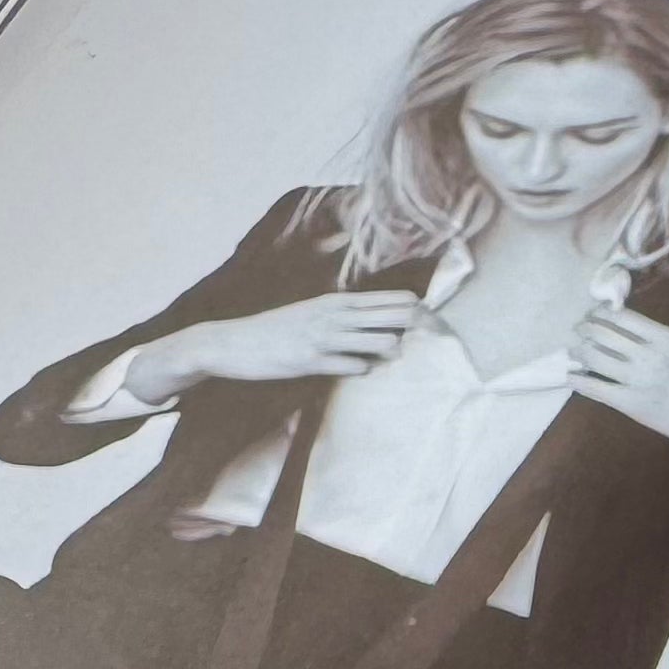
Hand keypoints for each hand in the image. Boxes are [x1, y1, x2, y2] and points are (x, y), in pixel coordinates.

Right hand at [124, 293, 432, 401]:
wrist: (232, 343)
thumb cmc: (276, 332)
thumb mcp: (312, 318)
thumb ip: (345, 324)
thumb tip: (380, 335)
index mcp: (334, 303)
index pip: (385, 299)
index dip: (414, 307)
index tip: (436, 315)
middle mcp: (332, 316)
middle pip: (389, 315)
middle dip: (416, 324)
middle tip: (435, 332)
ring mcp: (323, 338)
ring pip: (375, 340)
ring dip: (390, 348)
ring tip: (395, 352)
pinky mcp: (311, 361)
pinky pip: (350, 366)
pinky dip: (362, 368)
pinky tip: (365, 369)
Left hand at [572, 307, 668, 508]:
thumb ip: (663, 341)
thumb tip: (635, 333)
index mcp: (666, 337)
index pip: (621, 316)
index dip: (600, 313)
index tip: (593, 315)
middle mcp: (649, 355)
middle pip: (602, 333)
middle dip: (584, 329)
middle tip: (578, 331)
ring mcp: (640, 380)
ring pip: (594, 356)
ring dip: (578, 351)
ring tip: (574, 352)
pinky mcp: (633, 405)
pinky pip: (596, 388)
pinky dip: (578, 381)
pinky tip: (570, 377)